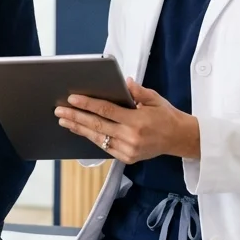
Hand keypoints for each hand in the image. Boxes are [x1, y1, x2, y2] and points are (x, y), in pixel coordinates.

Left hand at [54, 78, 200, 163]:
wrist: (180, 138)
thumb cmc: (166, 115)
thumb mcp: (155, 99)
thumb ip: (138, 91)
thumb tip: (124, 81)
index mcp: (137, 121)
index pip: (106, 111)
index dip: (87, 104)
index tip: (72, 98)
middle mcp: (131, 138)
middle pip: (97, 126)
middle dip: (76, 117)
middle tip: (59, 110)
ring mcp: (128, 150)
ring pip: (97, 138)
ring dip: (78, 128)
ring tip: (64, 120)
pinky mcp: (127, 158)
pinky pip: (104, 147)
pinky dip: (91, 138)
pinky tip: (80, 130)